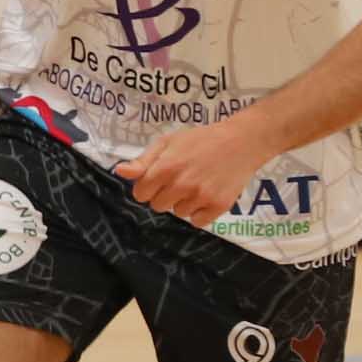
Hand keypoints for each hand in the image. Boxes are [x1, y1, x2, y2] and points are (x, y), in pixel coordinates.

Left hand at [125, 112, 272, 228]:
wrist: (241, 142)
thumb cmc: (201, 139)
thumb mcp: (169, 142)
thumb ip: (143, 160)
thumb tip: (120, 172)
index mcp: (165, 168)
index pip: (140, 194)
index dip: (148, 186)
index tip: (159, 179)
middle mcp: (182, 185)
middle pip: (158, 206)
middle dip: (165, 194)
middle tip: (181, 179)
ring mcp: (201, 197)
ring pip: (179, 213)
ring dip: (184, 202)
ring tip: (198, 183)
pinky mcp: (218, 207)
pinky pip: (197, 222)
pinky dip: (200, 212)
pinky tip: (207, 193)